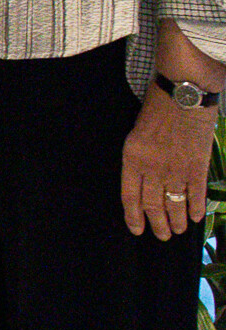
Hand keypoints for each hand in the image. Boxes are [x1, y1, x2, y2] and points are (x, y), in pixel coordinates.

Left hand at [121, 88, 212, 240]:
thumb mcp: (136, 133)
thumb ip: (139, 159)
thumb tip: (145, 182)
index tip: (137, 229)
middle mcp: (153, 168)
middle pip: (153, 205)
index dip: (134, 217)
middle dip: (157, 224)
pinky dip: (196, 207)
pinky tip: (195, 217)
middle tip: (162, 235)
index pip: (130, 197)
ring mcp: (177, 168)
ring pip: (175, 204)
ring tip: (178, 231)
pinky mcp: (198, 165)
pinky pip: (196, 193)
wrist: (184, 94)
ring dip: (176, 221)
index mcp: (133, 159)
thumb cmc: (158, 108)